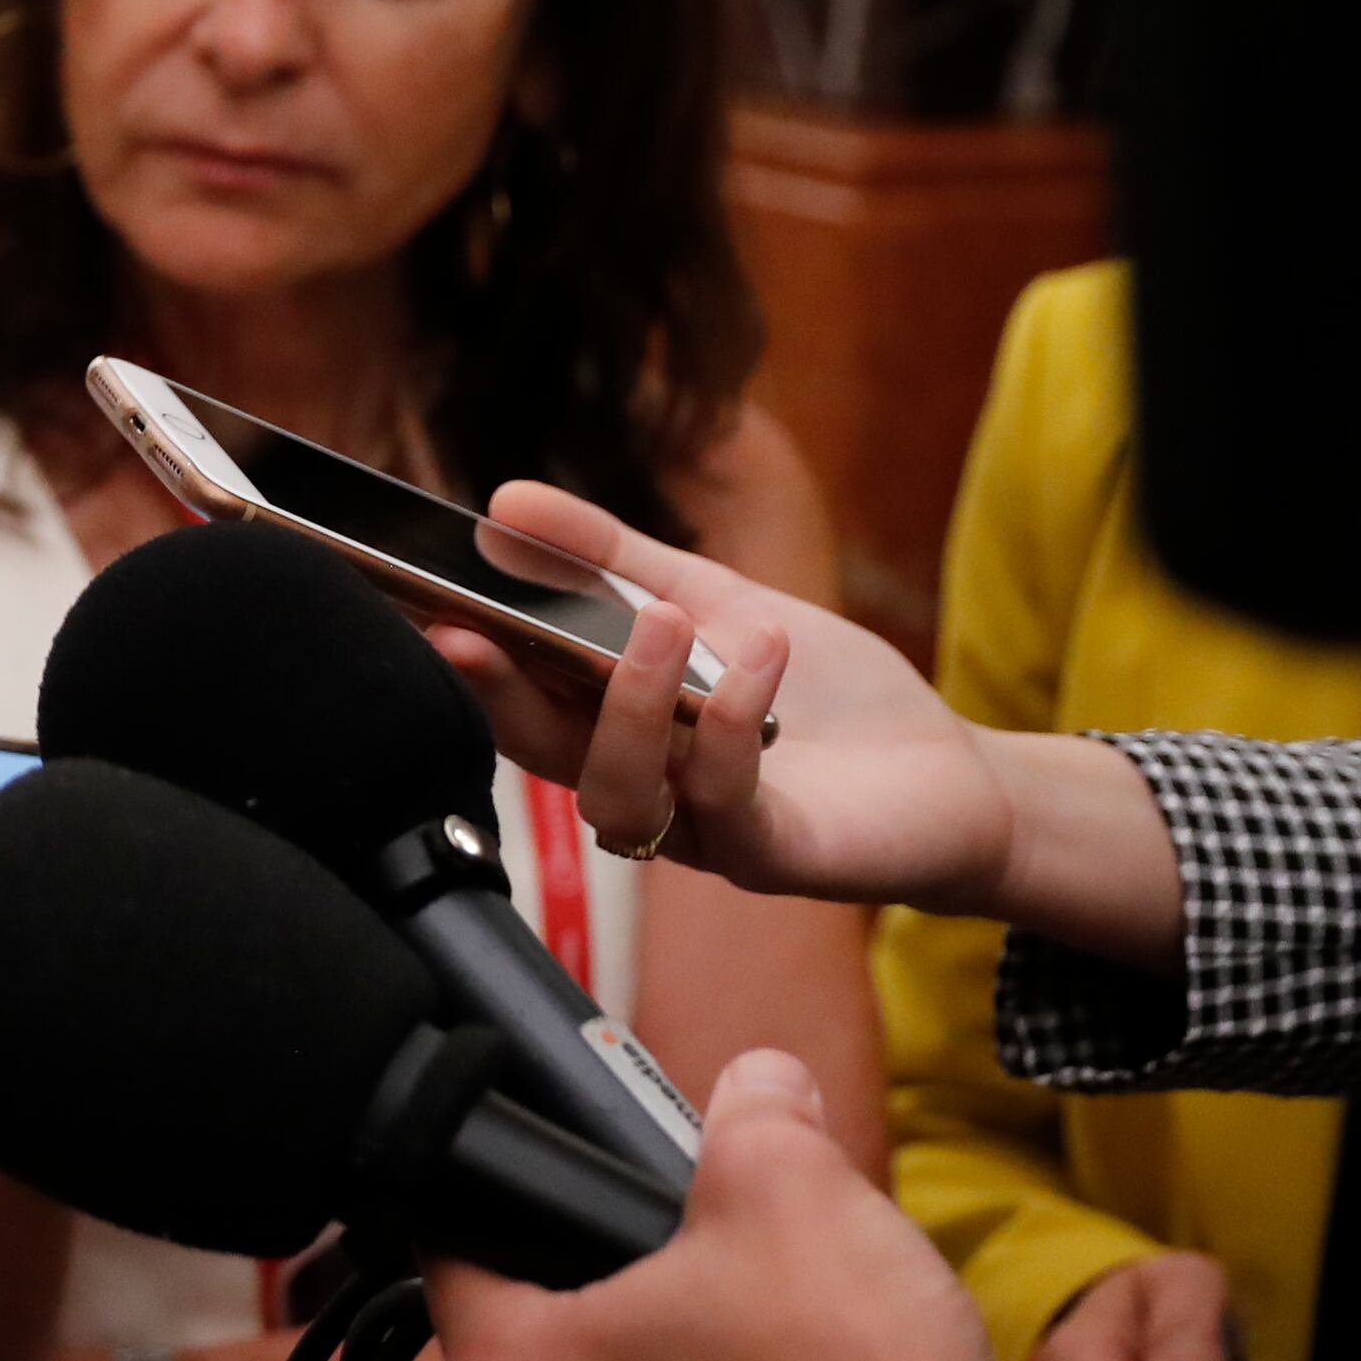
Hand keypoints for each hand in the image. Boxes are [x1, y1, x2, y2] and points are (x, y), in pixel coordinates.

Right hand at [433, 483, 1185, 965]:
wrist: (949, 773)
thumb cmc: (822, 696)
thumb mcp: (713, 600)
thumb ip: (610, 558)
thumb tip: (503, 502)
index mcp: (606, 730)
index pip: (508, 697)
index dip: (454, 655)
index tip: (411, 598)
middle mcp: (635, 790)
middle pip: (536, 754)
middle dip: (493, 694)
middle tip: (466, 629)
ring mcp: (695, 833)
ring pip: (614, 793)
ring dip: (625, 704)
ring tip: (657, 623)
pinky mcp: (769, 858)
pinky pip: (723, 807)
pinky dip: (729, 727)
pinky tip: (754, 660)